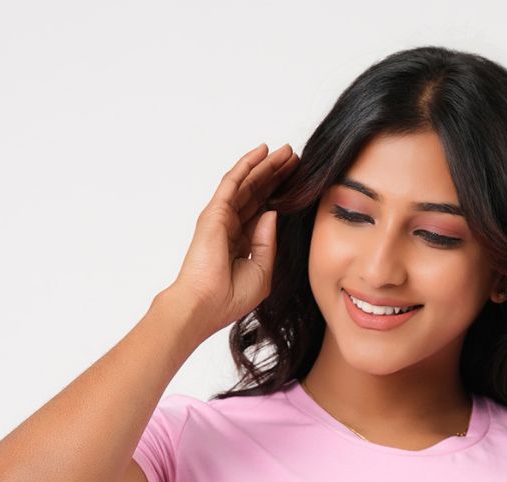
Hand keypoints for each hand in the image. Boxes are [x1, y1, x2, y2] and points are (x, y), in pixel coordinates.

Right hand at [167, 141, 299, 337]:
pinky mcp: (215, 212)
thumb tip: (272, 212)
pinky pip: (233, 182)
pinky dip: (247, 165)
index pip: (264, 212)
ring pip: (248, 184)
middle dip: (276, 175)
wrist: (206, 305)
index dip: (281, 196)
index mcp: (243, 244)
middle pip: (258, 194)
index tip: (300, 182)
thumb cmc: (231, 297)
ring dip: (266, 166)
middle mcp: (232, 228)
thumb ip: (269, 242)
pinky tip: (263, 152)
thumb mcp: (263, 271)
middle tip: (296, 158)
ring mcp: (222, 218)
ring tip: (286, 152)